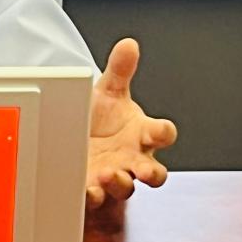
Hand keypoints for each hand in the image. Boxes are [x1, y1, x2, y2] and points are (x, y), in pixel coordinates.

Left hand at [86, 38, 176, 209]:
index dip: (164, 132)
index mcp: (142, 132)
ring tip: (109, 174)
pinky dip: (93, 195)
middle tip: (145, 171)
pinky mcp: (95, 187)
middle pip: (154, 171)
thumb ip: (120, 69)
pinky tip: (86, 190)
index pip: (162, 134)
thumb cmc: (102, 115)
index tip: (161, 130)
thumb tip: (128, 44)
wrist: (76, 132)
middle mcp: (133, 157)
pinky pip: (98, 197)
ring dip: (120, 182)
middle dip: (152, 173)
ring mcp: (116, 174)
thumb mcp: (109, 90)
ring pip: (127, 186)